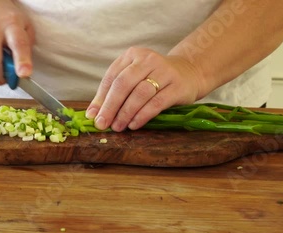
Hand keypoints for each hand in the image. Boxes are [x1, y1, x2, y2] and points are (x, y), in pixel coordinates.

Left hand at [86, 47, 202, 131]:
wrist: (189, 73)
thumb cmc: (154, 79)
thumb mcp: (134, 79)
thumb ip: (113, 93)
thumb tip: (93, 114)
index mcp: (132, 55)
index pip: (112, 77)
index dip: (100, 98)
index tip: (93, 116)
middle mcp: (148, 60)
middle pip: (123, 84)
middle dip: (110, 106)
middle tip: (103, 124)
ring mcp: (164, 72)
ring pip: (139, 94)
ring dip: (126, 113)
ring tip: (118, 126)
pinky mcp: (177, 86)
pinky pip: (156, 103)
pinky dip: (142, 115)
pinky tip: (134, 124)